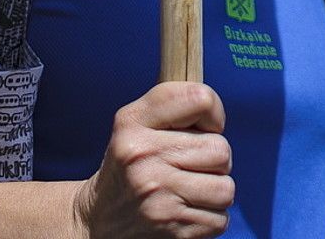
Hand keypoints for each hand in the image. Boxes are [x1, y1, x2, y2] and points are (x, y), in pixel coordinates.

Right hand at [74, 82, 234, 237]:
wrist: (98, 220)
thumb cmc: (130, 166)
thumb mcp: (136, 124)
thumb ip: (173, 106)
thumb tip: (216, 110)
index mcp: (133, 122)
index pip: (199, 99)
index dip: (213, 113)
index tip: (203, 127)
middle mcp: (142, 157)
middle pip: (221, 150)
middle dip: (214, 160)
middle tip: (189, 166)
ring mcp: (157, 196)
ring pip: (225, 188)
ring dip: (214, 192)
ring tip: (189, 191)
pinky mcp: (172, 229)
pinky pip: (220, 220)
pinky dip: (209, 219)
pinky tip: (185, 212)